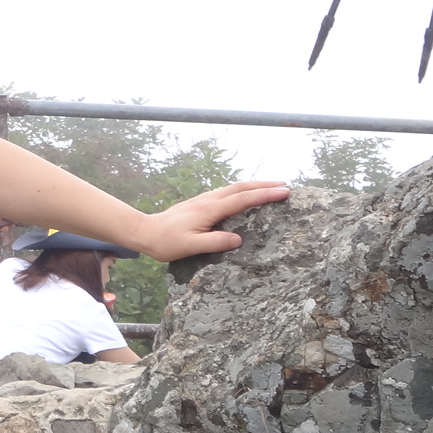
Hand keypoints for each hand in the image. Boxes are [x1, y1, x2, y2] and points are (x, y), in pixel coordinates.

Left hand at [135, 181, 289, 262]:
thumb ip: (214, 243)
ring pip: (234, 188)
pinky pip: (227, 192)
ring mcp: (204, 199)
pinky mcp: (201, 202)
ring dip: (254, 186)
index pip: (243, 199)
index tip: (284, 192)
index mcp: (209, 210)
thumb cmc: (167, 242)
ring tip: (272, 187)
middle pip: (241, 187)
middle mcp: (209, 200)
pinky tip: (246, 195)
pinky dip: (242, 190)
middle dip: (265, 185)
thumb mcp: (190, 247)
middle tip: (286, 186)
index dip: (265, 195)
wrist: (146, 232)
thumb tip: (238, 239)